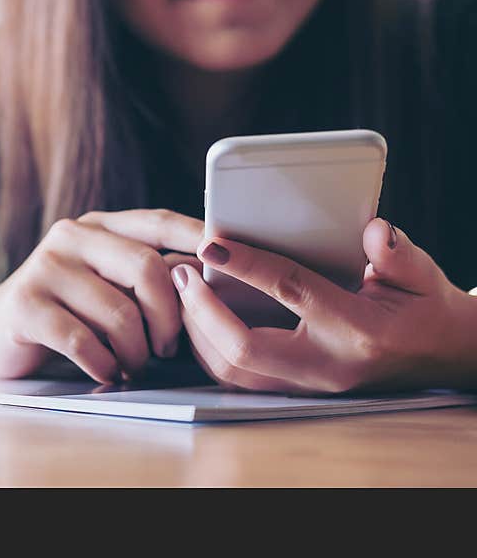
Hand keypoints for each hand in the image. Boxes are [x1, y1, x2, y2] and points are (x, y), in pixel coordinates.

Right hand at [0, 209, 203, 383]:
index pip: (157, 221)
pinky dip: (104, 365)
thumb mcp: (104, 283)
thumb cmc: (63, 311)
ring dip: (136, 352)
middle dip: (169, 317)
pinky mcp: (25, 305)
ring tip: (132, 365)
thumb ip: (145, 276)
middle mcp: (71, 237)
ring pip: (119, 312)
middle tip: (167, 347)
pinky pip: (84, 342)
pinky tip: (105, 373)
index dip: (196, 237)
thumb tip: (207, 277)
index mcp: (97, 226)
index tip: (226, 259)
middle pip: (146, 268)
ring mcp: (45, 269)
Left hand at [171, 218, 476, 394]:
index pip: (291, 292)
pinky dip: (209, 349)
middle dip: (202, 311)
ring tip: (182, 292)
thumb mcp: (420, 275)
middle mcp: (327, 365)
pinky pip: (237, 378)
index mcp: (357, 329)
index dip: (247, 266)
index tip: (212, 245)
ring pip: (233, 371)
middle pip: (243, 348)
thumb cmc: (423, 308)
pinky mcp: (295, 390)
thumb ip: (396, 253)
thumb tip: (372, 231)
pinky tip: (197, 320)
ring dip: (198, 333)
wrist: (439, 356)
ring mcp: (309, 385)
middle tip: (182, 273)